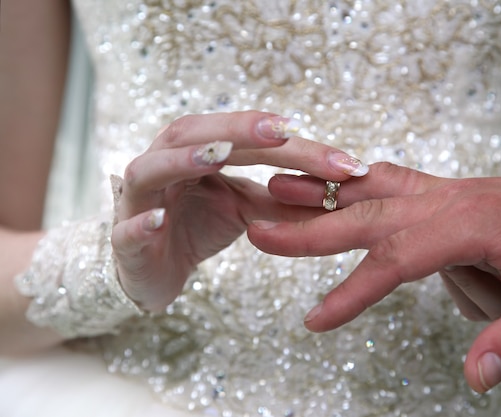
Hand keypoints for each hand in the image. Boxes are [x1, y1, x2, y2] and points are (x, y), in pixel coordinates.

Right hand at [111, 111, 368, 311]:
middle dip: (241, 129)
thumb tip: (338, 197)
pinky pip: (128, 225)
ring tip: (220, 154)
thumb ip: (282, 201)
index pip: (251, 141)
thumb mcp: (247, 211)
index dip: (296, 147)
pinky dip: (144, 221)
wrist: (153, 269)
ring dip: (185, 159)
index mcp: (201, 152)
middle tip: (284, 130)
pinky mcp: (124, 236)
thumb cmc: (198, 227)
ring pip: (154, 167)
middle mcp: (168, 162)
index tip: (343, 162)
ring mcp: (141, 198)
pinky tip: (161, 219)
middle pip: (200, 135)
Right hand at [248, 162, 500, 392]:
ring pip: (371, 187)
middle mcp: (449, 199)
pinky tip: (332, 183)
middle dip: (311, 230)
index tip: (315, 318)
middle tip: (261, 235)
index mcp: (471, 224)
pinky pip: (391, 178)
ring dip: (323, 191)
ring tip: (276, 189)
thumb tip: (476, 378)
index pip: (396, 261)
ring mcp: (446, 188)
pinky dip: (354, 181)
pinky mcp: (447, 188)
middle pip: (367, 214)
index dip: (352, 291)